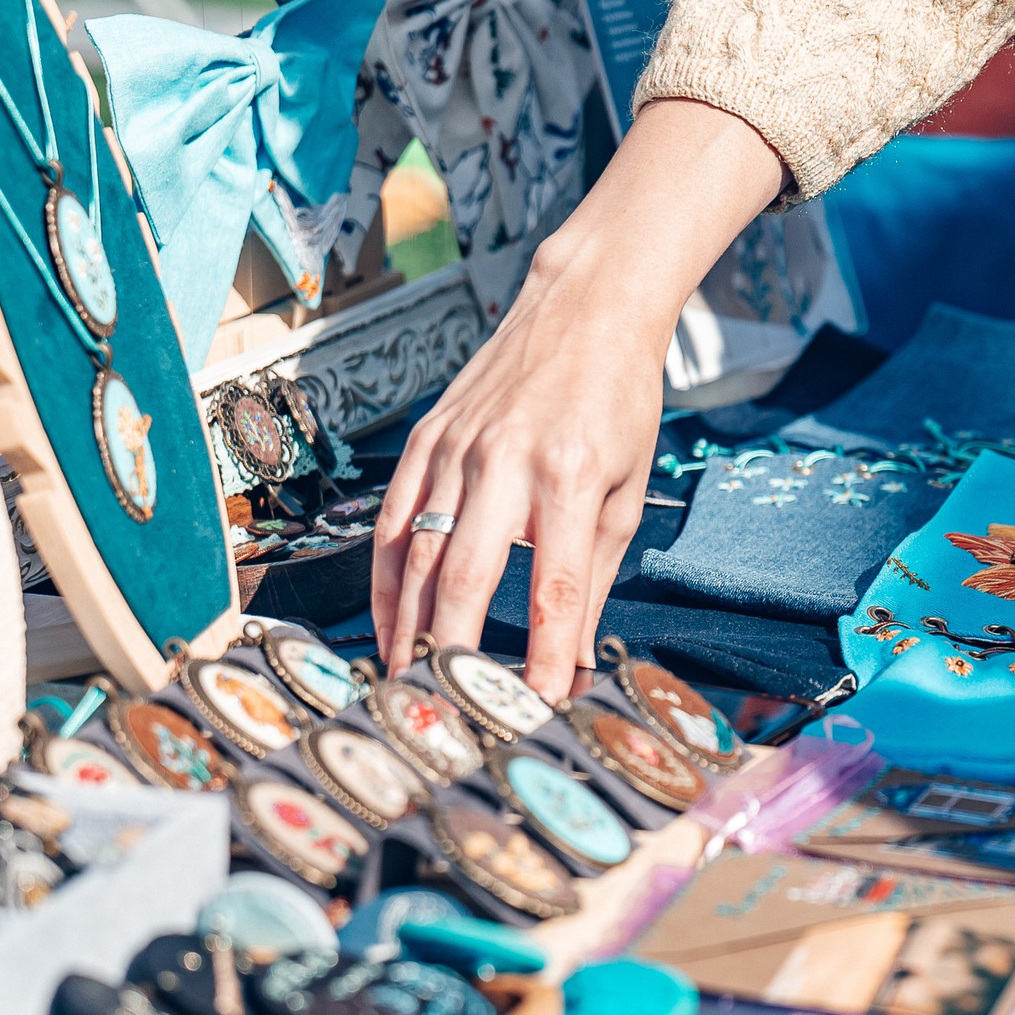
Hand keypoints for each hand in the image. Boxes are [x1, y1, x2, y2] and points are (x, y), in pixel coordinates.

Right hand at [372, 101, 786, 700]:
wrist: (584, 308)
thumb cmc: (617, 402)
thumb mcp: (627, 488)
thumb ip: (595, 570)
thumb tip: (572, 652)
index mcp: (569, 473)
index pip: (555, 585)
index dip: (546, 653)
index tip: (544, 703)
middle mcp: (505, 459)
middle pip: (466, 574)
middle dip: (455, 648)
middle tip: (450, 707)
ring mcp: (457, 446)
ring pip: (417, 550)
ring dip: (406, 623)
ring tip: (407, 678)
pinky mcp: (428, 436)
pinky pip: (395, 518)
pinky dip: (387, 575)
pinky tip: (389, 618)